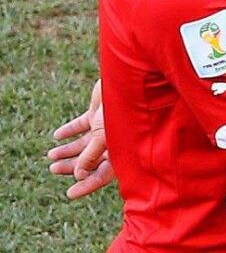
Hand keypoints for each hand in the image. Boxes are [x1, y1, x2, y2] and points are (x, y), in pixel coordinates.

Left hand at [47, 79, 114, 198]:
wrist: (123, 84)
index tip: (69, 194)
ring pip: (83, 144)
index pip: (101, 175)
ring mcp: (104, 127)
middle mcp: (112, 142)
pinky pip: (81, 125)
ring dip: (67, 150)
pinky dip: (69, 131)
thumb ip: (90, 157)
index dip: (86, 185)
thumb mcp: (102, 137)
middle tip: (53, 168)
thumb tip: (78, 176)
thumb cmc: (118, 111)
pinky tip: (57, 136)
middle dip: (71, 166)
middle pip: (89, 160)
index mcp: (119, 152)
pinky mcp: (98, 113)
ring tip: (50, 155)